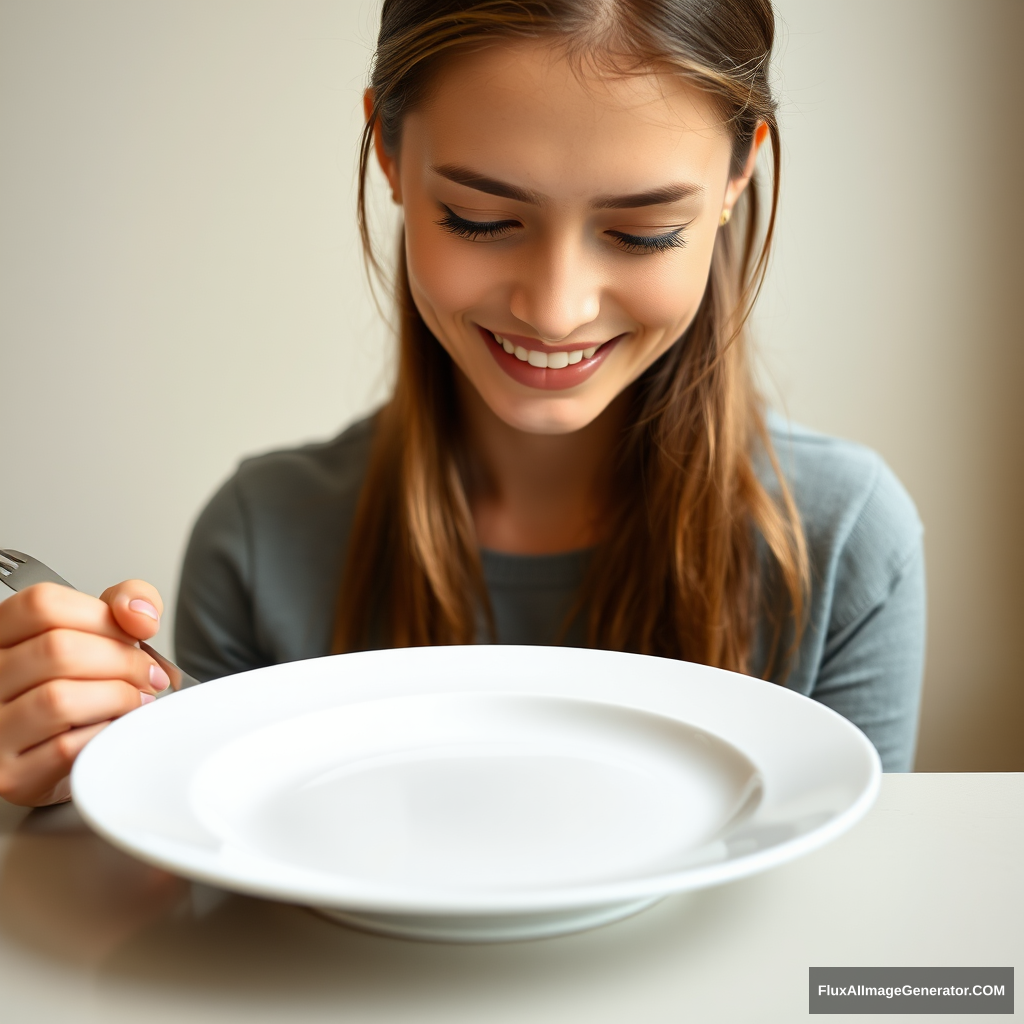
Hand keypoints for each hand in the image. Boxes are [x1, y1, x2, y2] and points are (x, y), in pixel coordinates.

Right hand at [0, 581, 168, 806]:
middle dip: (122, 660)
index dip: (102, 616)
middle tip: (149, 674)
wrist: (59, 754)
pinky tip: (114, 728)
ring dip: (118, 698)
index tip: (136, 634)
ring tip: (136, 700)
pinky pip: (65, 748)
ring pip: (59, 699)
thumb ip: (123, 603)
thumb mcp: (97, 632)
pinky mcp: (10, 776)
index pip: (43, 604)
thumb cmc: (79, 685)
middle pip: (57, 650)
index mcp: (1, 635)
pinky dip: (105, 734)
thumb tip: (140, 614)